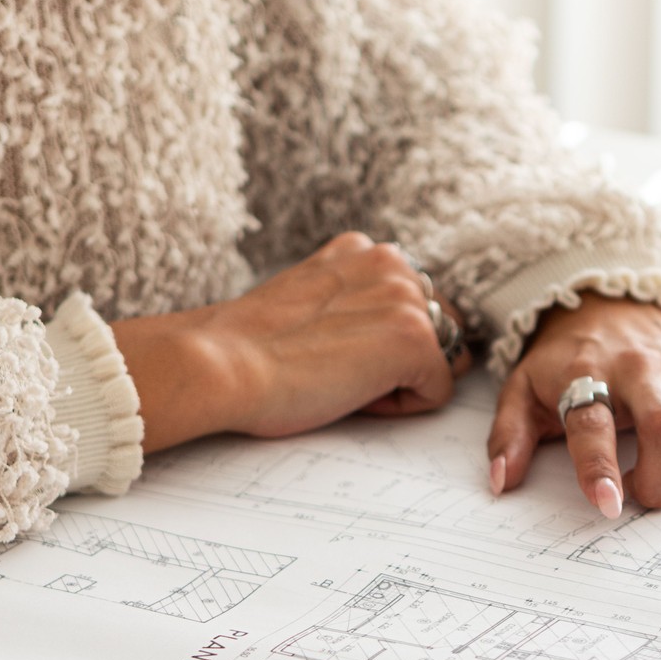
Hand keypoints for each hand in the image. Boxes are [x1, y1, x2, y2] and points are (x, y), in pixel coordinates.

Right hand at [113, 233, 469, 450]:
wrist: (220, 365)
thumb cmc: (250, 350)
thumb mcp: (311, 300)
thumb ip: (353, 301)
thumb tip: (389, 335)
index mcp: (363, 250)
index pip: (412, 304)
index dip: (378, 344)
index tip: (330, 350)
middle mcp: (391, 262)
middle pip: (439, 330)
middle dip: (401, 360)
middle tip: (336, 369)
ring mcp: (406, 299)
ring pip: (440, 361)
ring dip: (399, 381)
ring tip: (342, 378)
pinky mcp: (414, 340)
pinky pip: (438, 392)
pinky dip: (399, 408)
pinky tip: (350, 395)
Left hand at [488, 295, 660, 514]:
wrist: (607, 302)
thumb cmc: (565, 362)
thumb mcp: (522, 390)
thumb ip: (508, 437)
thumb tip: (502, 483)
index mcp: (586, 371)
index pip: (593, 423)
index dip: (601, 470)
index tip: (609, 505)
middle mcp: (642, 364)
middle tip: (645, 495)